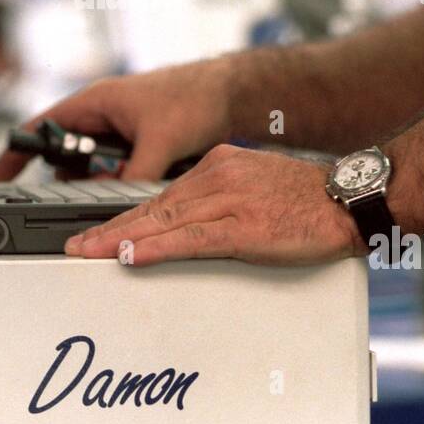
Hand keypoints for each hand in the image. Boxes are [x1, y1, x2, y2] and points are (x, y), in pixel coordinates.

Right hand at [0, 57, 235, 181]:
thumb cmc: (196, 97)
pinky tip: (134, 185)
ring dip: (99, 179)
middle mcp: (104, 112)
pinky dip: (120, 178)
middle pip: (68, 150)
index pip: (42, 125)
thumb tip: (122, 207)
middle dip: (68, 174)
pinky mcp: (139, 139)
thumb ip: (136, 176)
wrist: (232, 93)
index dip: (18, 150)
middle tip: (72, 196)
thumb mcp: (160, 141)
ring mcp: (121, 126)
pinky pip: (117, 165)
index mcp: (97, 101)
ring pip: (94, 162)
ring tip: (111, 190)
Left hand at [64, 145, 365, 265]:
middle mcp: (216, 177)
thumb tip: (185, 224)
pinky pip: (189, 240)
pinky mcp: (242, 228)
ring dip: (119, 241)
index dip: (123, 219)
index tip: (96, 234)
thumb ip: (218, 197)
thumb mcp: (252, 184)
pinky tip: (130, 257)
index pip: (159, 197)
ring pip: (162, 223)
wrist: (348, 199)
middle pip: (152, 209)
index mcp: (217, 166)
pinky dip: (155, 249)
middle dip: (109, 231)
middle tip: (75, 248)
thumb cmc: (307, 197)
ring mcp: (227, 202)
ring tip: (88, 255)